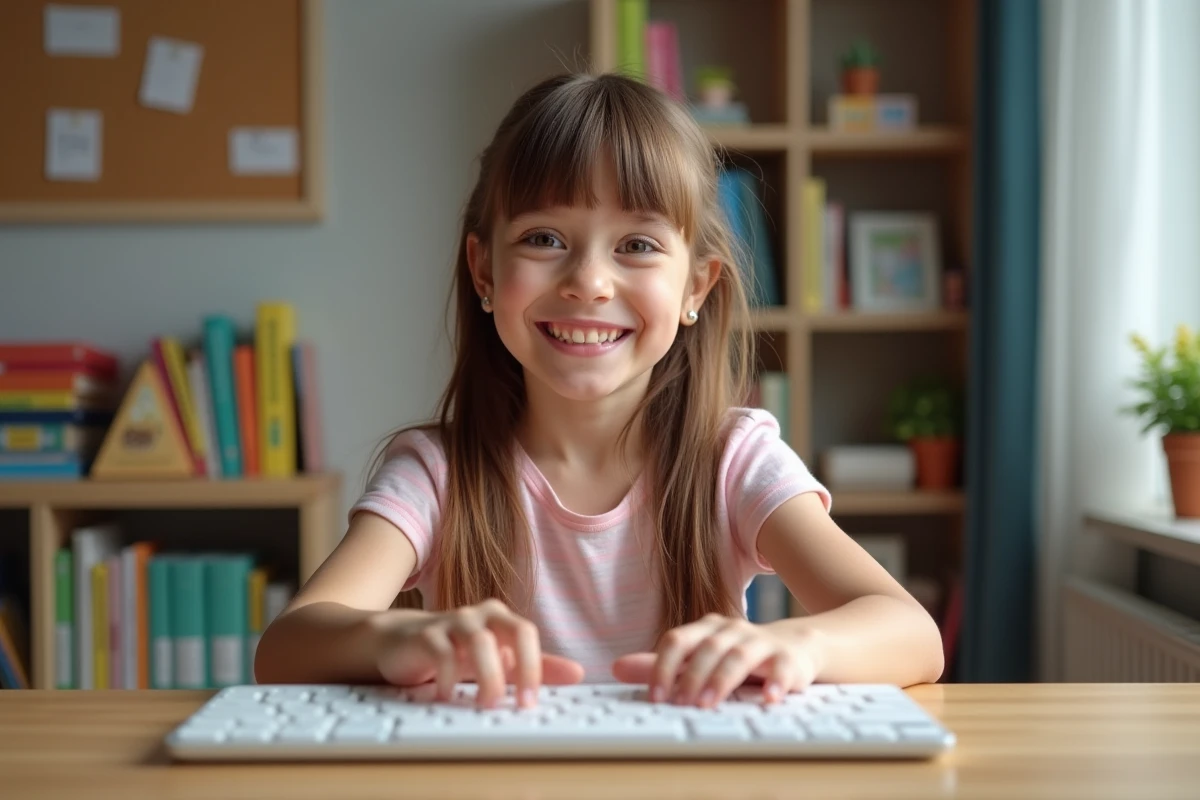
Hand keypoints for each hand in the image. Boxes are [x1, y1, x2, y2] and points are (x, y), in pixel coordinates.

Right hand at [373, 599, 583, 707]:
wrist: (402, 643)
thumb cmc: (455, 652)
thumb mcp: (496, 661)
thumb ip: (535, 666)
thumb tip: (578, 673)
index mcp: (501, 620)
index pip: (528, 634)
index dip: (536, 667)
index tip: (532, 702)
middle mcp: (481, 615)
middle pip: (514, 630)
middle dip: (523, 669)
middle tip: (519, 705)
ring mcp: (453, 620)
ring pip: (480, 641)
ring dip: (488, 676)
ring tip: (485, 704)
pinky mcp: (425, 634)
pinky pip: (442, 651)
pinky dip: (449, 676)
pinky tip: (448, 695)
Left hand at [611, 614, 824, 706]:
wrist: (794, 646)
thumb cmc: (737, 654)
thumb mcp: (699, 657)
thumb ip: (661, 665)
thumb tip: (616, 668)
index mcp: (705, 629)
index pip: (677, 641)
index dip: (663, 667)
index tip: (655, 697)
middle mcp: (731, 631)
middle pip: (707, 648)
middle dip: (691, 676)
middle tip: (679, 704)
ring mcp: (760, 642)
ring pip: (739, 656)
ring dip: (722, 680)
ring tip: (708, 703)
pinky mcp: (787, 658)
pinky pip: (781, 668)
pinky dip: (775, 682)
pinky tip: (768, 698)